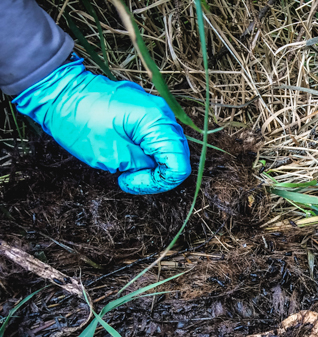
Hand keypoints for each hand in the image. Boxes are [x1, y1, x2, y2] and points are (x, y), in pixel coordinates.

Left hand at [13, 56, 189, 194]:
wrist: (57, 90)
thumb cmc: (79, 121)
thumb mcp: (111, 155)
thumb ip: (141, 165)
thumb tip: (152, 169)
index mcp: (157, 121)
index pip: (178, 164)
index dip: (160, 181)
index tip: (133, 180)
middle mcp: (161, 112)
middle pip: (176, 155)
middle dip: (156, 174)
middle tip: (128, 177)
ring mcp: (152, 108)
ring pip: (166, 146)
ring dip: (149, 162)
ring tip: (124, 167)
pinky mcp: (142, 109)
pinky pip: (154, 135)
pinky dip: (144, 150)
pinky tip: (125, 153)